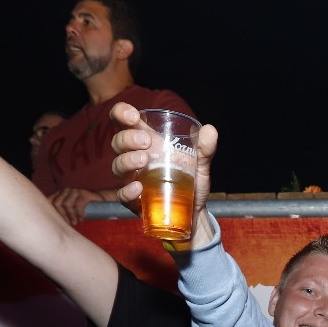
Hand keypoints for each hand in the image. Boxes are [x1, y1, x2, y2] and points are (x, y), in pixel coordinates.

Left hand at [47, 186, 103, 227]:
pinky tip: (81, 219)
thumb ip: (63, 212)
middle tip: (67, 224)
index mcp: (60, 194)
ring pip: (66, 204)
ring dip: (70, 215)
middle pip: (56, 203)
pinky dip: (79, 213)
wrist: (100, 199)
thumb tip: (55, 225)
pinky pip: (78, 204)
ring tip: (74, 223)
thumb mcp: (72, 208)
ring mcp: (75, 191)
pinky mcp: (84, 193)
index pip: (49, 201)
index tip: (56, 223)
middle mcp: (66, 191)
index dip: (51, 212)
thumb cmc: (84, 207)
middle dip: (61, 215)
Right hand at [110, 102, 216, 239]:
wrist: (194, 214)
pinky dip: (128, 190)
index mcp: (148, 143)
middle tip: (146, 142)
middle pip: (118, 142)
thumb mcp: (201, 165)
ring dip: (127, 160)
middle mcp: (135, 158)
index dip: (121, 113)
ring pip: (117, 166)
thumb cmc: (191, 183)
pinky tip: (138, 187)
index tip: (133, 116)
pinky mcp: (134, 201)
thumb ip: (205, 149)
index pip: (124, 122)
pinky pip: (122, 195)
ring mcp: (132, 179)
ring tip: (143, 160)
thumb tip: (210, 130)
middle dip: (128, 138)